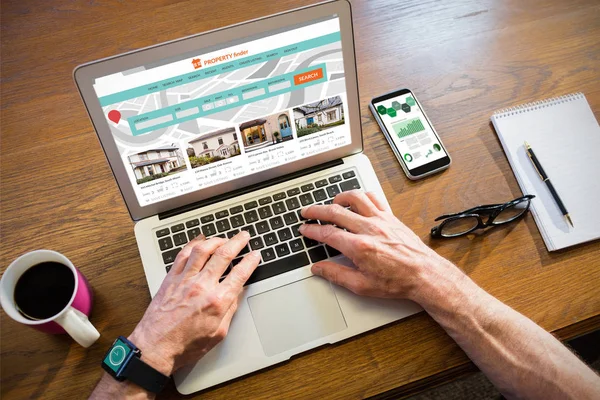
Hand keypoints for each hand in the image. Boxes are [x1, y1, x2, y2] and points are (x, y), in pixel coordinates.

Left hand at [128, 232, 259, 375]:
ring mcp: (185, 280)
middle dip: (237, 242)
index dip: (250, 261)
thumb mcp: (218, 333)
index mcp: (217, 301)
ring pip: (203, 249)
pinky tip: (199, 240)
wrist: (155, 347)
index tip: (255, 255)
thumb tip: (235, 295)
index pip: (239, 274)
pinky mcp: (171, 279)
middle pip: (224, 254)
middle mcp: (201, 286)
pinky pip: (183, 254)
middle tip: (244, 236)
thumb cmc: (184, 345)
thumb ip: (229, 310)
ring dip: (216, 240)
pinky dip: (192, 244)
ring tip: (224, 238)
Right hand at [299, 191, 457, 301]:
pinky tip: (356, 201)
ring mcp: (381, 220)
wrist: (424, 275)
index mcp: (359, 247)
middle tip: (307, 212)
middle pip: (335, 212)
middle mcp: (369, 229)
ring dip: (339, 198)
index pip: (327, 233)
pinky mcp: (391, 217)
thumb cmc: (397, 282)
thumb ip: (336, 275)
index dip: (312, 230)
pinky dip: (361, 196)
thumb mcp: (361, 286)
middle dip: (317, 210)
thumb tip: (319, 269)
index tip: (305, 229)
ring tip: (331, 203)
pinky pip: (373, 198)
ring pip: (354, 198)